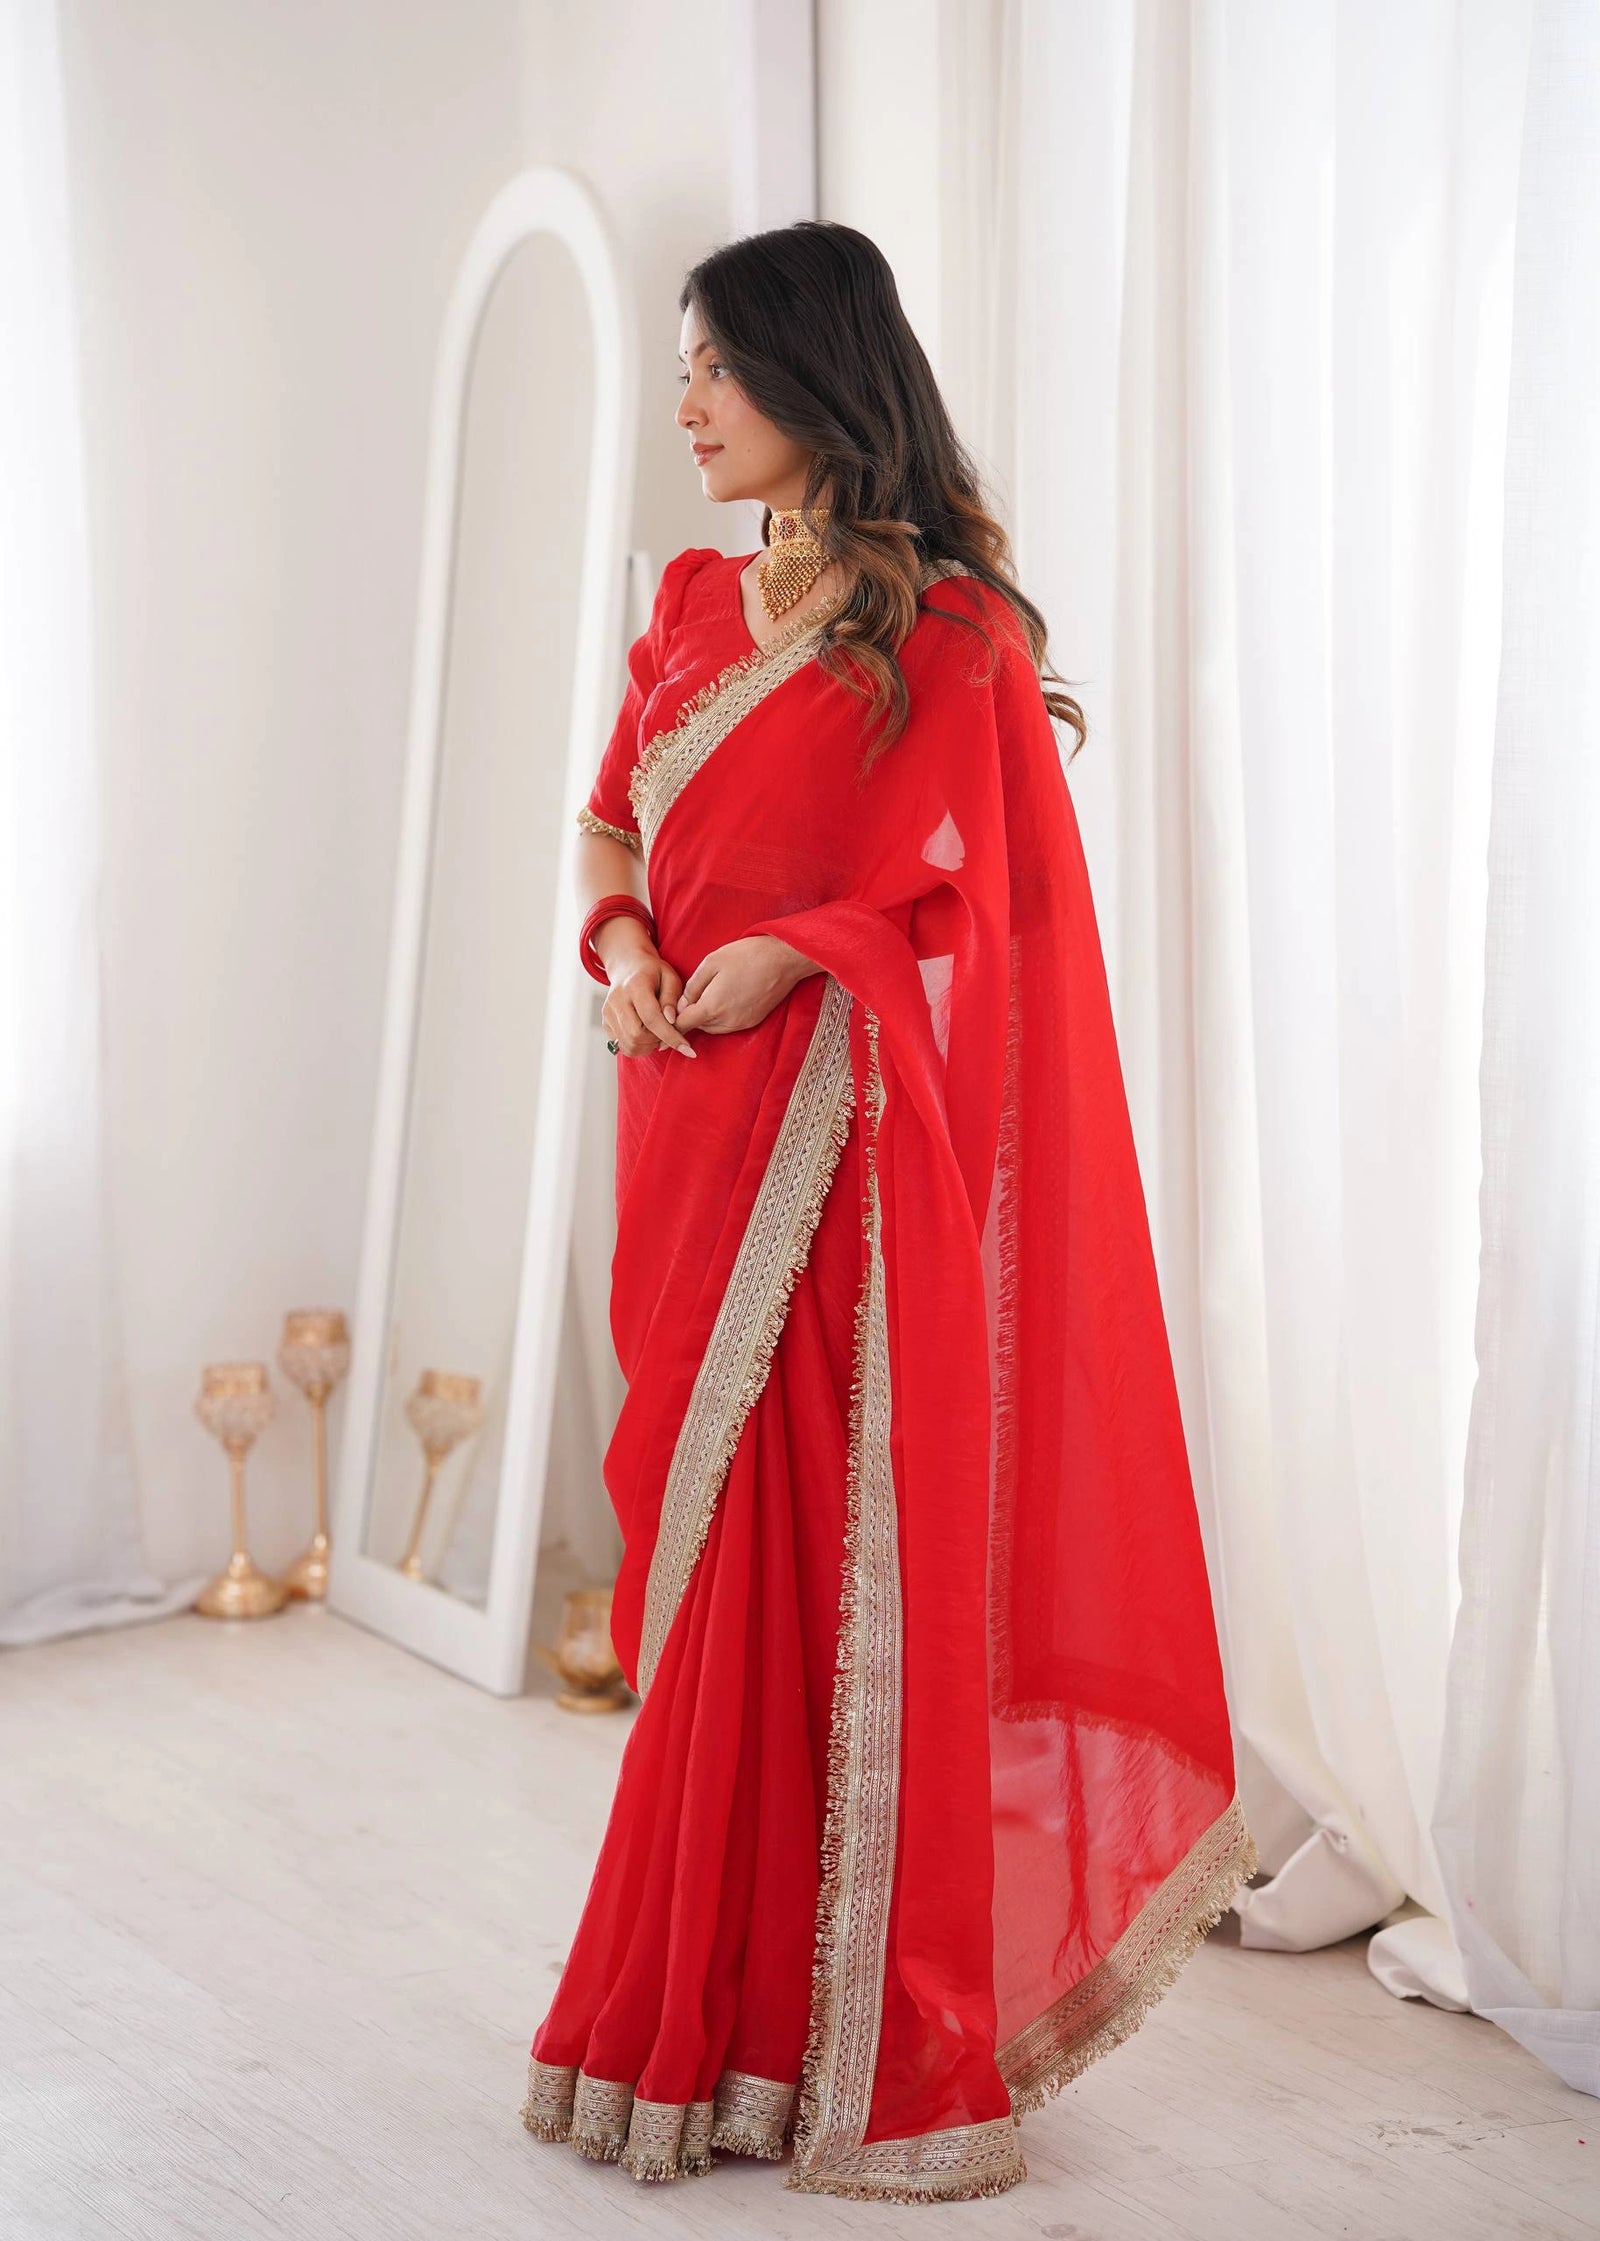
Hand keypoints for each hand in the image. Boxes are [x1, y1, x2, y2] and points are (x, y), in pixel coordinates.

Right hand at [597, 924, 694, 1057]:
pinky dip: (637, 1047)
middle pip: (637, 1035)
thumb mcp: (670, 977)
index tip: (688, 1049)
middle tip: (669, 1033)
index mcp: (635, 985)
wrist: (627, 967)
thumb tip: (671, 1020)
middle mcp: (617, 1000)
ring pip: (629, 1044)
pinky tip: (646, 1035)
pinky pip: (621, 1046)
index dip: (670, 1036)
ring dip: (648, 1046)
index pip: (651, 1018)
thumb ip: (672, 998)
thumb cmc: (653, 973)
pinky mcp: (605, 1022)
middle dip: (658, 1040)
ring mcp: (608, 1012)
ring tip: (658, 1033)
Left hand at [672, 936, 817, 1035]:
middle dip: (690, 1017)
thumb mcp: (712, 963)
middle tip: (689, 998)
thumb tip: (681, 1004)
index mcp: (712, 1006)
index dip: (670, 1024)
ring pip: (714, 1028)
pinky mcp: (753, 1022)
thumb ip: (692, 986)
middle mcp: (727, 1021)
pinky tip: (725, 998)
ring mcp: (742, 1023)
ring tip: (708, 995)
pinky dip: (721, 1017)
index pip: (684, 1024)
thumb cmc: (747, 955)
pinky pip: (729, 1026)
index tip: (661, 1024)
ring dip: (706, 1018)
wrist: (784, 959)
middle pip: (699, 1027)